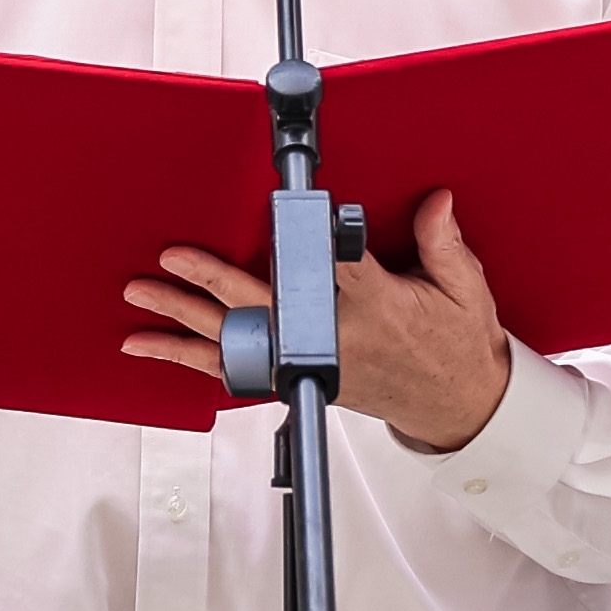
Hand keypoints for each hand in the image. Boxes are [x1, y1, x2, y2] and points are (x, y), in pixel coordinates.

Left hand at [118, 187, 511, 454]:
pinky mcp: (300, 377)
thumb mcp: (465, 290)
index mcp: (376, 306)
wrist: (456, 407)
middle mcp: (336, 338)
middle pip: (266, 304)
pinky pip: (240, 370)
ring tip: (144, 300)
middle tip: (174, 258)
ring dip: (186, 321)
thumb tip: (436, 202)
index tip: (282, 218)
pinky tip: (161, 347)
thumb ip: (443, 243)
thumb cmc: (457, 347)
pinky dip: (196, 358)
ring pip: (240, 340)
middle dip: (214, 280)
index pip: (333, 268)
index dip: (305, 242)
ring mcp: (312, 361)